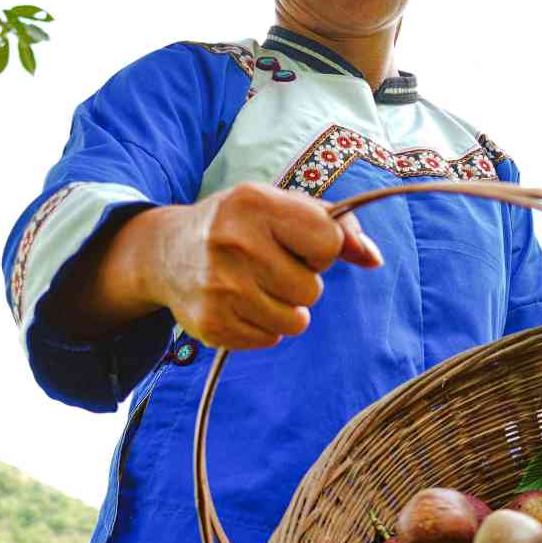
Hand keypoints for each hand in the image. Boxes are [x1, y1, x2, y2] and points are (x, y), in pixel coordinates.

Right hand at [152, 181, 382, 349]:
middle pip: (311, 289)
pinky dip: (262, 326)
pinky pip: (270, 339)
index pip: (328, 242)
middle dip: (300, 282)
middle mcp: (233, 242)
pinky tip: (238, 303)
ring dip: (284, 308)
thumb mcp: (281, 208)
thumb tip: (373, 259)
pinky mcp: (211, 323)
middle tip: (270, 267)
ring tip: (256, 286)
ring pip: (295, 321)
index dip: (321, 249)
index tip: (297, 244)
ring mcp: (219, 286)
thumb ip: (336, 225)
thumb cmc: (239, 226)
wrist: (167, 253)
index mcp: (254, 203)